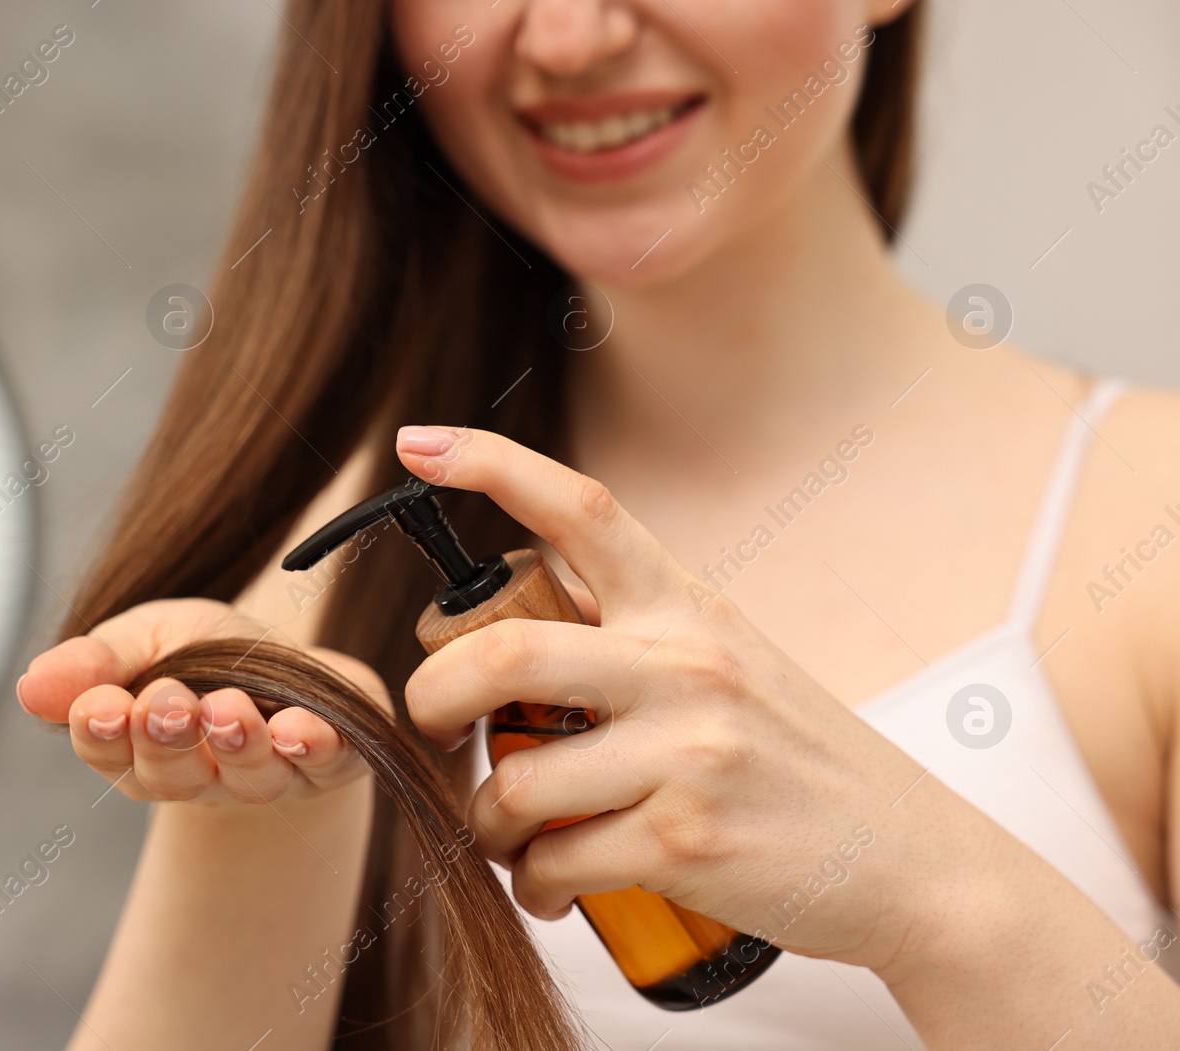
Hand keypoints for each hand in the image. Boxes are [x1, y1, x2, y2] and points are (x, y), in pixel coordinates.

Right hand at [17, 598, 386, 808]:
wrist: (298, 671)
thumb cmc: (210, 657)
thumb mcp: (148, 637)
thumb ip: (95, 662)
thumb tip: (29, 687)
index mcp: (143, 750)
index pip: (108, 752)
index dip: (102, 734)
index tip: (102, 707)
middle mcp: (204, 777)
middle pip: (174, 776)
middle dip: (167, 740)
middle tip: (166, 704)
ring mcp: (270, 778)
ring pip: (249, 779)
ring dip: (237, 745)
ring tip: (226, 710)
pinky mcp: (333, 764)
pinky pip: (326, 766)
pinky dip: (314, 748)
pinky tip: (301, 729)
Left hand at [394, 424, 1000, 973]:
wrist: (912, 863)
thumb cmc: (801, 763)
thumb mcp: (729, 662)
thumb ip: (637, 632)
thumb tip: (520, 621)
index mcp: (687, 608)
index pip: (580, 508)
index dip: (489, 464)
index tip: (418, 444)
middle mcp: (684, 665)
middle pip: (504, 651)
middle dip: (433, 694)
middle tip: (430, 723)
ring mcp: (687, 752)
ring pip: (514, 779)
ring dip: (487, 823)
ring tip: (509, 838)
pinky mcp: (685, 840)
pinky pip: (553, 861)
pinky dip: (533, 884)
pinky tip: (551, 887)